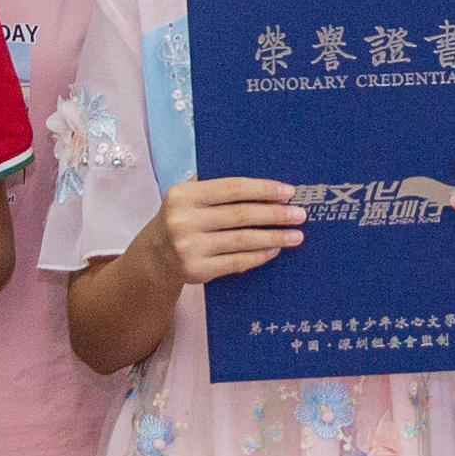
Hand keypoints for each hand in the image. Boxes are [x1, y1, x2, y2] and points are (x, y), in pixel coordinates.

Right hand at [153, 175, 315, 286]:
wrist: (154, 256)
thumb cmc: (182, 219)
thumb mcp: (188, 197)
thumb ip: (216, 188)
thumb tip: (266, 185)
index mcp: (183, 195)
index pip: (232, 188)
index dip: (263, 189)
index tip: (289, 192)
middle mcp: (183, 220)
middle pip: (240, 215)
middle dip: (275, 215)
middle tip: (300, 215)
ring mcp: (189, 248)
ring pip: (242, 240)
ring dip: (274, 238)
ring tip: (296, 236)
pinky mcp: (196, 270)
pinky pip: (236, 262)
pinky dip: (259, 256)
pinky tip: (275, 250)